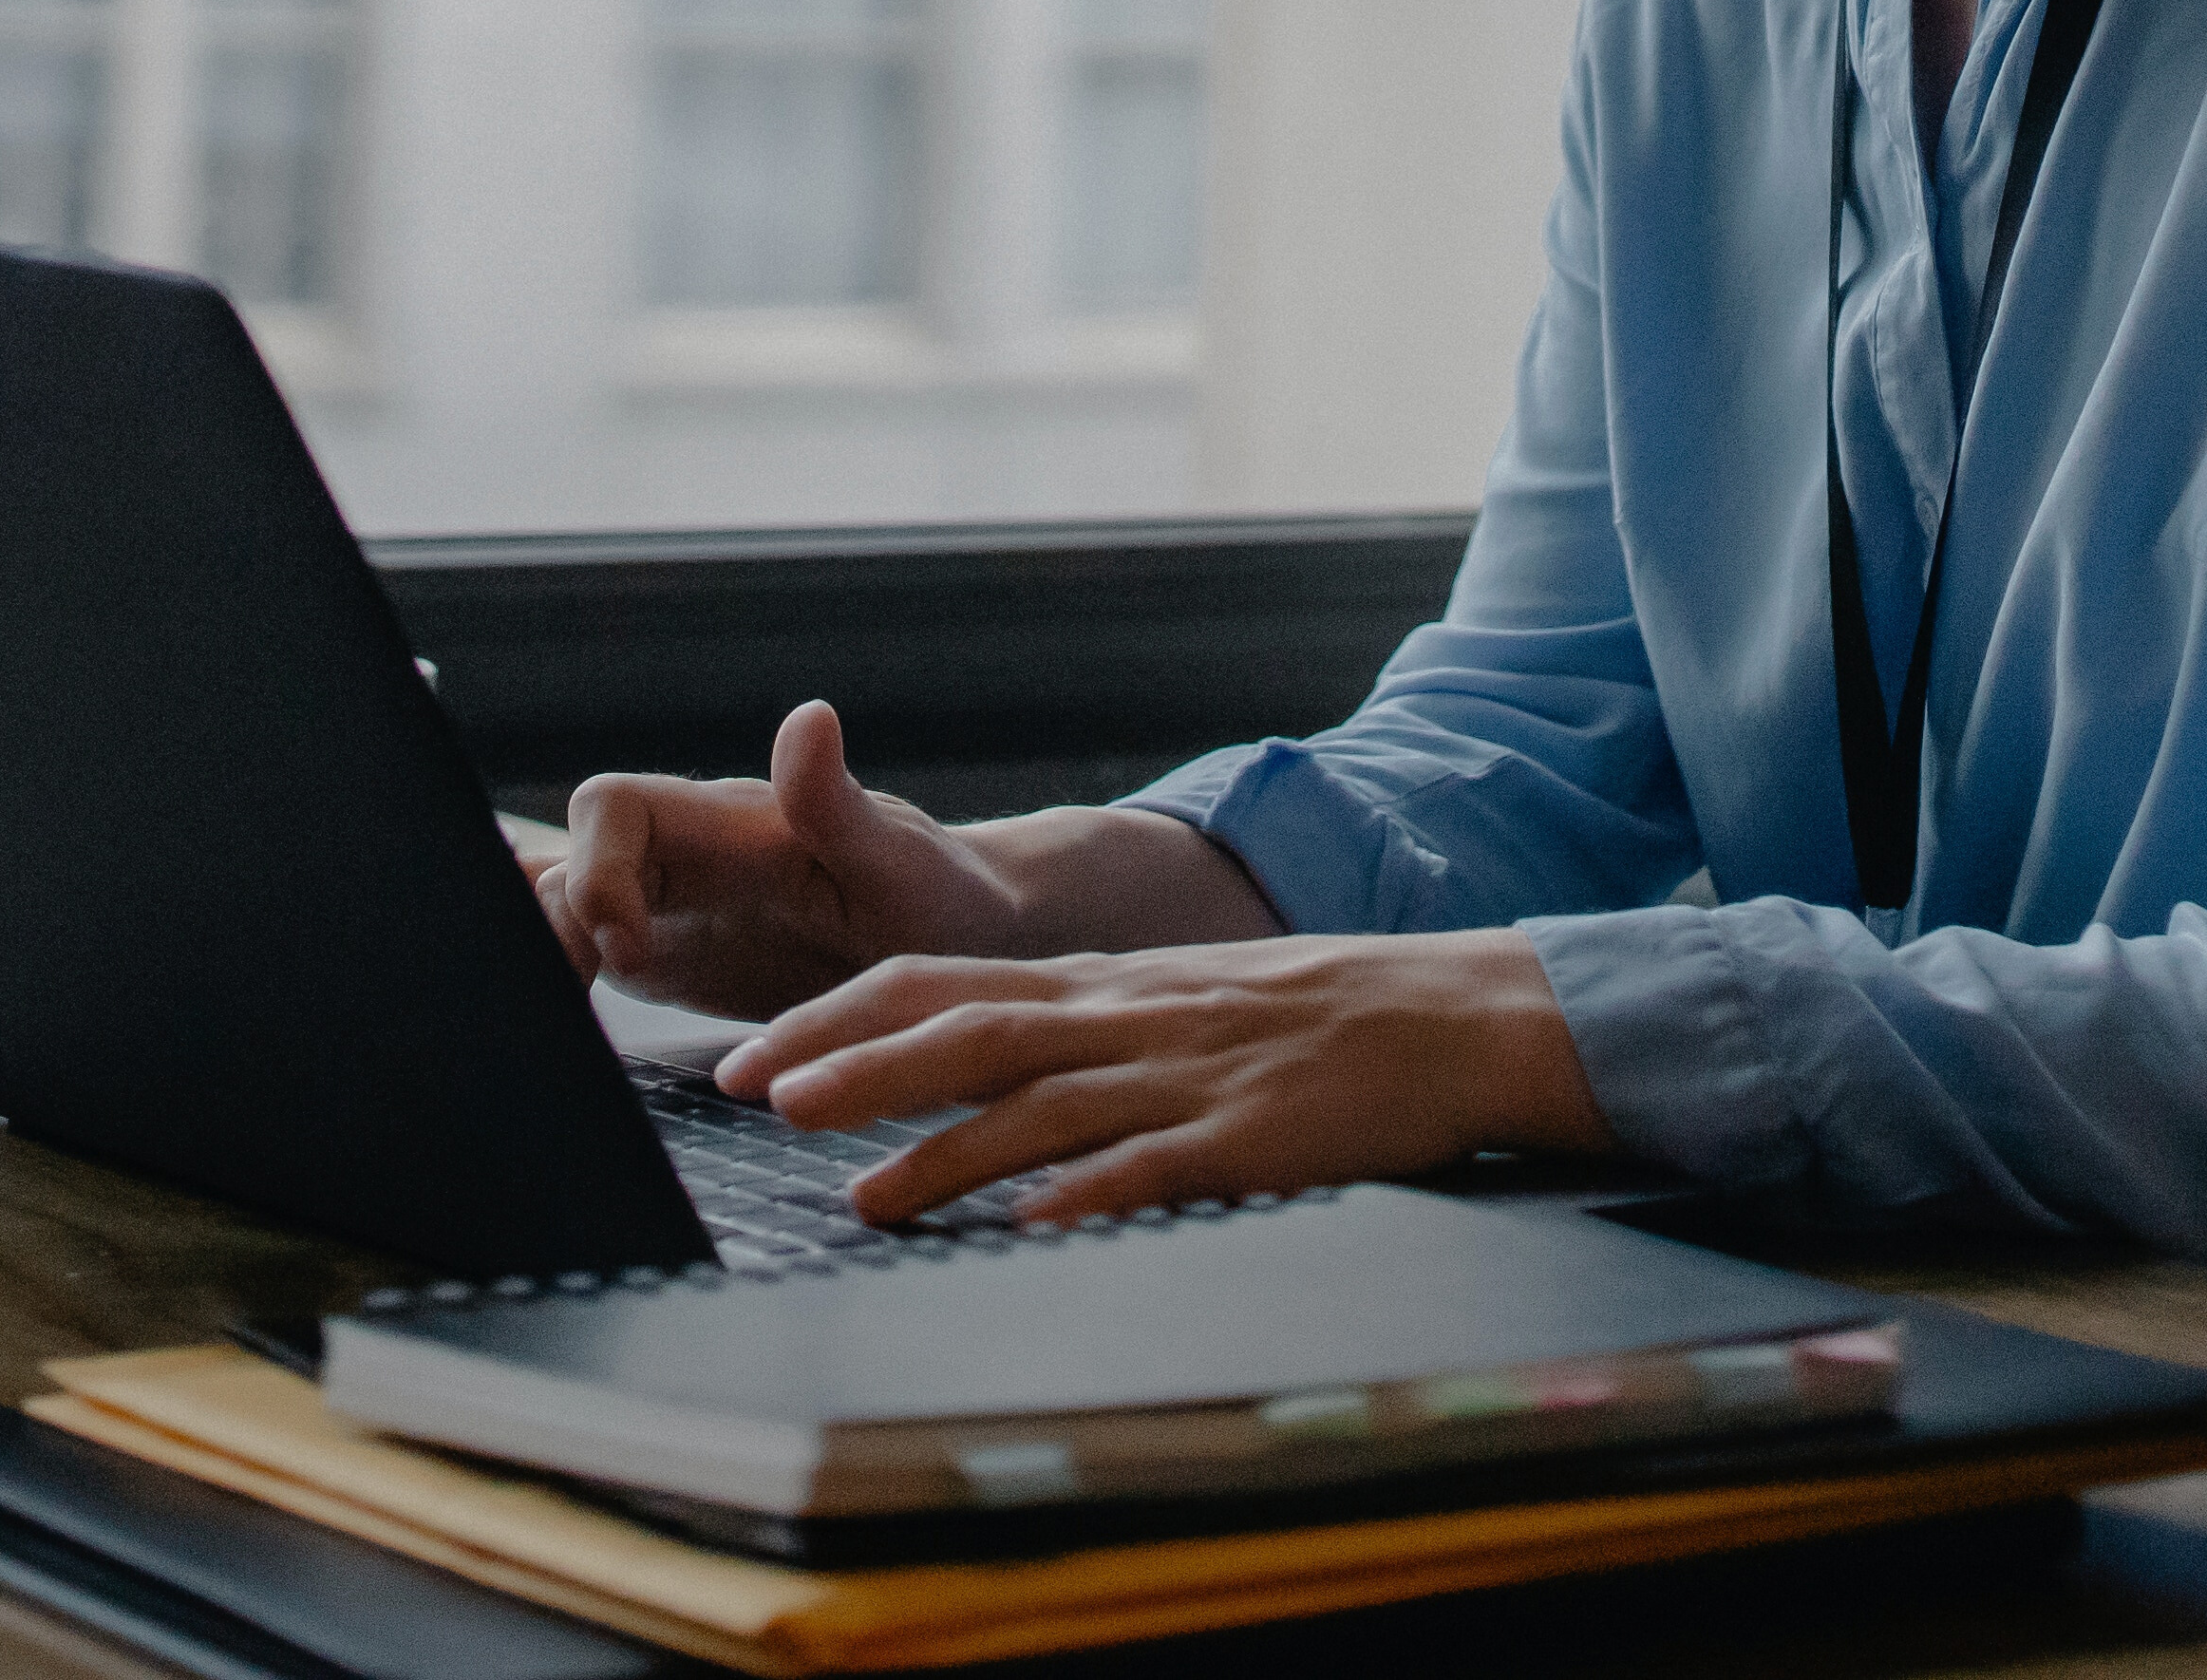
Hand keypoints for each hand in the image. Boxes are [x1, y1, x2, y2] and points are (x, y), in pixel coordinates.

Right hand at [540, 701, 1040, 1017]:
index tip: (633, 950)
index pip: (613, 808)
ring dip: (546, 956)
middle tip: (575, 1001)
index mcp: (728, 825)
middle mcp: (683, 860)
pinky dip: (557, 975)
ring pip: (562, 908)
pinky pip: (586, 952)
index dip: (595, 870)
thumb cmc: (942, 896)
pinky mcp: (668, 961)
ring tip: (556, 1023)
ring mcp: (668, 910)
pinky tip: (548, 1022)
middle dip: (548, 926)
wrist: (964, 944)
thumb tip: (810, 717)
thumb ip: (840, 805)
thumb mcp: (901, 864)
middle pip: (565, 862)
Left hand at [714, 932, 1611, 1224]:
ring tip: (863, 1198)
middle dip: (855, 1068)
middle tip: (756, 1099)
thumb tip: (975, 1065)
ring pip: (1041, 1107)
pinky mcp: (1250, 1138)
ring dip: (944, 1152)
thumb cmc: (1315, 1015)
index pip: (940, 984)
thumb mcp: (1179, 997)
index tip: (753, 1055)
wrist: (1454, 1014)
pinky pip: (1157, 1166)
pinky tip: (1033, 1223)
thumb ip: (1082, 1027)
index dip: (839, 1018)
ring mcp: (1186, 1077)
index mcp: (1103, 984)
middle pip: (967, 1033)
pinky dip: (1090, 1193)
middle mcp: (1127, 1018)